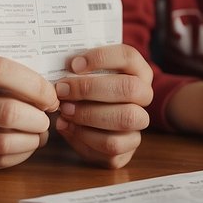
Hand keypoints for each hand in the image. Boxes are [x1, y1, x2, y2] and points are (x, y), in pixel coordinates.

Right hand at [0, 55, 58, 170]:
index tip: (49, 94)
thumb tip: (46, 89)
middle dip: (37, 118)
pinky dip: (18, 156)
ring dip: (32, 140)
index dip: (33, 84)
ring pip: (2, 144)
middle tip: (47, 116)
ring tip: (39, 133)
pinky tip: (24, 146)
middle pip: (6, 113)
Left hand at [54, 44, 152, 167]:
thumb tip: (59, 67)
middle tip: (62, 90)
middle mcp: (144, 95)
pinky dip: (84, 136)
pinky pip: (112, 145)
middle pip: (128, 88)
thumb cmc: (85, 91)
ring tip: (64, 111)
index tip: (73, 65)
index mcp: (137, 70)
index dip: (101, 58)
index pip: (129, 56)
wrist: (90, 125)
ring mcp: (139, 122)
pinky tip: (67, 127)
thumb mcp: (83, 76)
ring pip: (124, 118)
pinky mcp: (129, 146)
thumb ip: (77, 70)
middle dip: (90, 89)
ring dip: (88, 115)